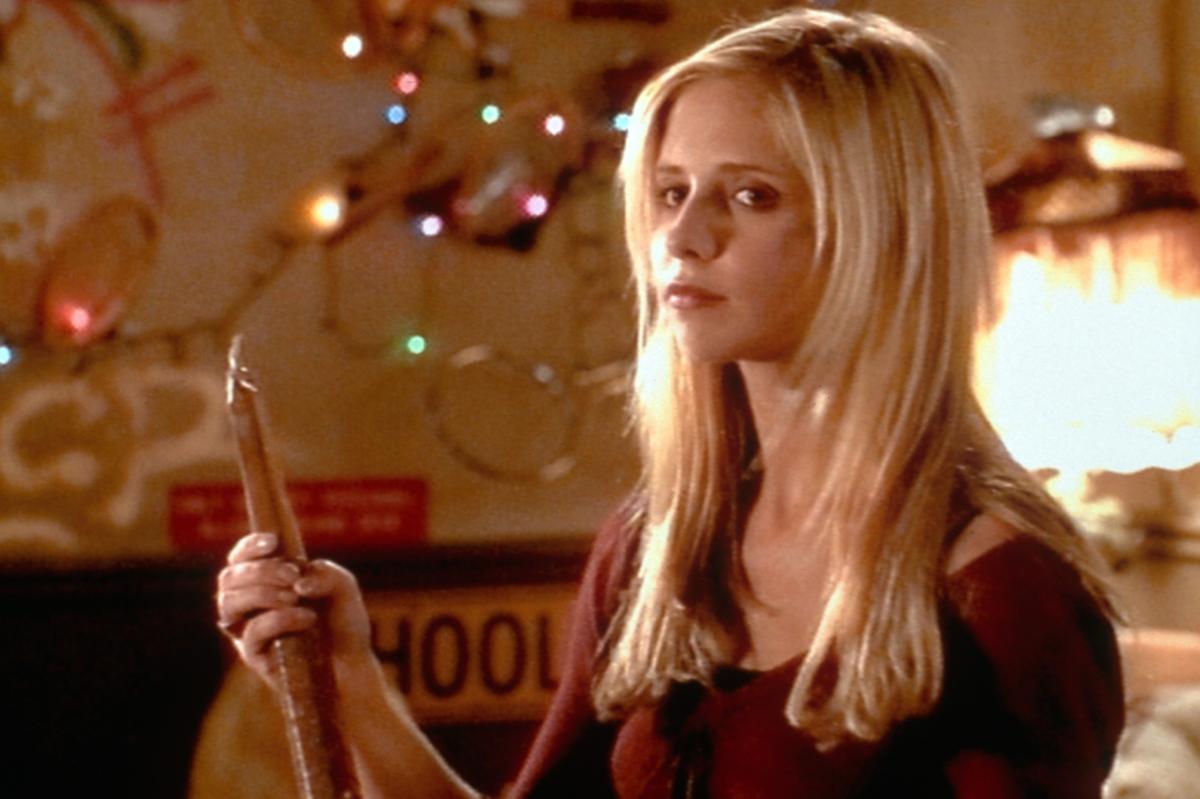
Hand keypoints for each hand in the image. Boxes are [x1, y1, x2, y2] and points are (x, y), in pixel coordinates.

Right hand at [215, 532, 372, 685]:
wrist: (352, 662)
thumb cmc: (342, 621)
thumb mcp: (342, 586)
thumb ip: (324, 573)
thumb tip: (299, 583)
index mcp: (265, 581)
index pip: (240, 559)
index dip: (250, 546)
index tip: (274, 542)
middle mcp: (249, 604)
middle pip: (229, 577)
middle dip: (260, 570)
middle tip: (292, 575)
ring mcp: (247, 629)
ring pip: (230, 602)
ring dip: (263, 592)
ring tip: (296, 596)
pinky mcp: (253, 654)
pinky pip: (252, 631)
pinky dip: (279, 618)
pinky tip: (307, 618)